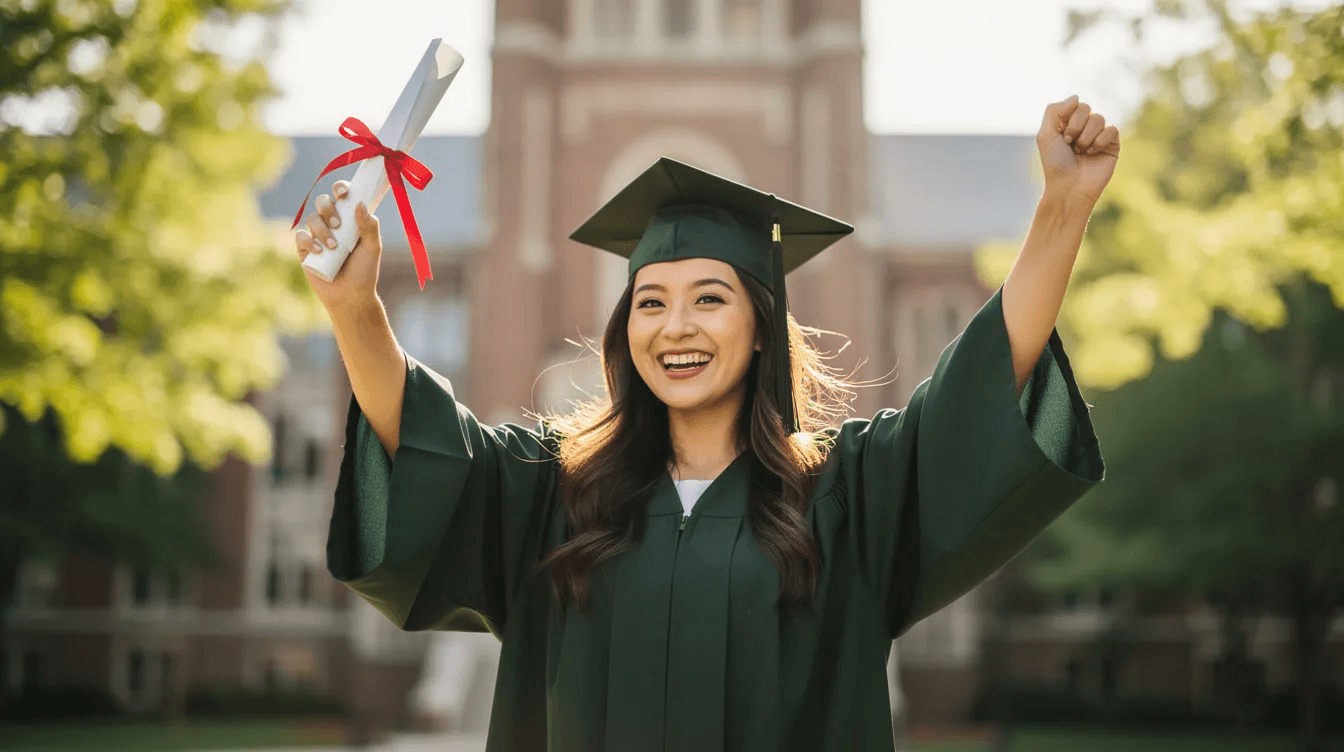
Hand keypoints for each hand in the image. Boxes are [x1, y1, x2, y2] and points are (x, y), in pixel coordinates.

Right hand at [295, 180, 382, 312]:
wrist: (351, 296)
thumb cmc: (364, 271)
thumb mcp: (373, 248)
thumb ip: (370, 226)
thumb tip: (359, 204)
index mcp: (349, 218)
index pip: (342, 196)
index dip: (340, 188)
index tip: (344, 192)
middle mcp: (332, 223)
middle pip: (322, 201)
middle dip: (327, 208)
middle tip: (338, 224)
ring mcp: (317, 235)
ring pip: (312, 218)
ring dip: (321, 229)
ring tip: (334, 247)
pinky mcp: (305, 249)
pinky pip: (300, 237)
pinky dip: (309, 241)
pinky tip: (319, 251)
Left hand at [1037, 95, 1120, 205]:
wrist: (1069, 187)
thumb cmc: (1055, 164)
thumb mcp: (1045, 135)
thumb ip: (1053, 111)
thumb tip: (1076, 97)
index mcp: (1067, 123)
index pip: (1073, 104)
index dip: (1067, 119)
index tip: (1061, 137)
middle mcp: (1083, 127)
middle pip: (1086, 108)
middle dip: (1075, 128)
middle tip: (1070, 145)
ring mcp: (1098, 135)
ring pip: (1099, 118)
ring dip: (1086, 137)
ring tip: (1081, 152)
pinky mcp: (1112, 145)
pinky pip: (1112, 129)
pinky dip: (1100, 141)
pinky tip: (1093, 153)